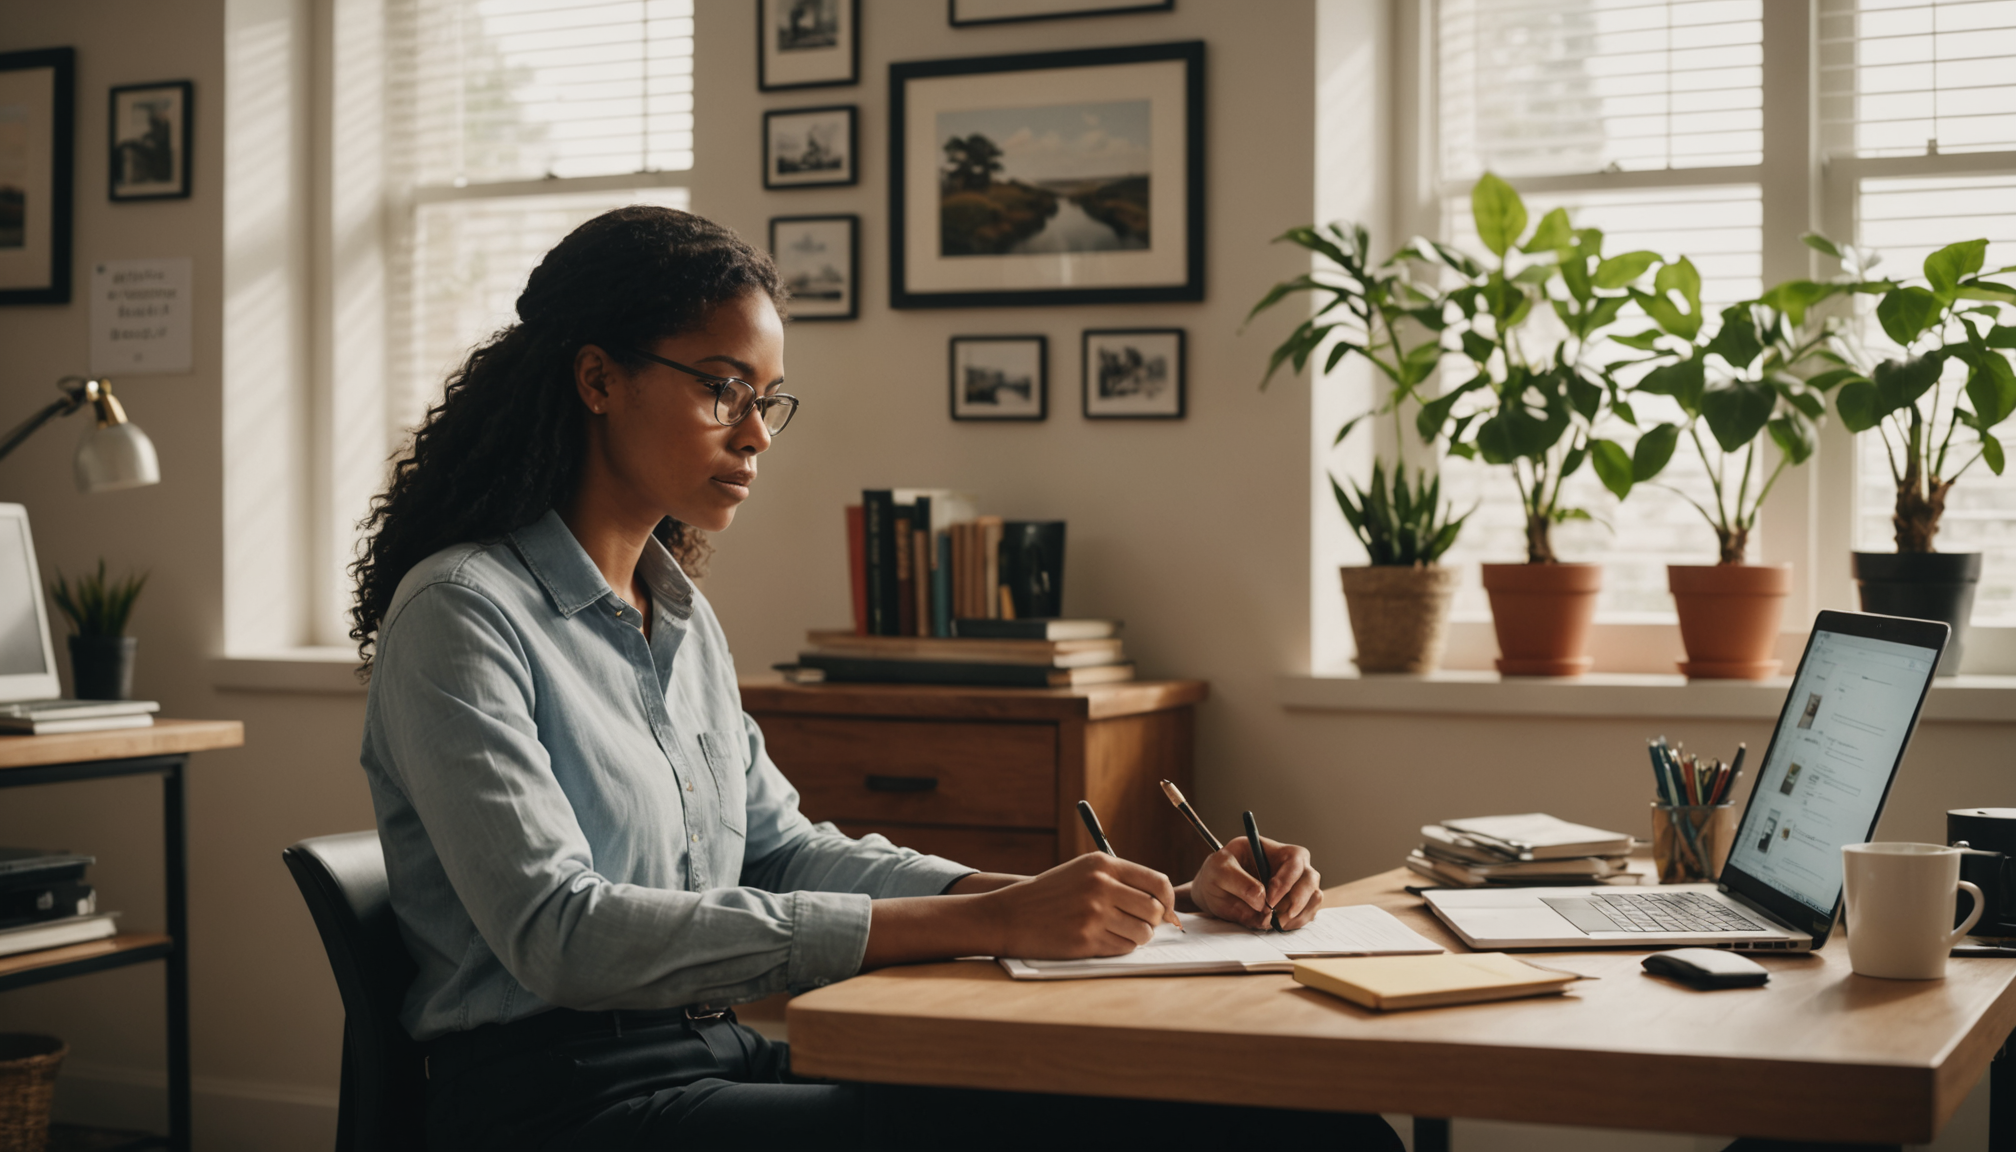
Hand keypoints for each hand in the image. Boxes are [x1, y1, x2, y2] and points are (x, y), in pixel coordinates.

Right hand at [974, 852, 1179, 958]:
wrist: (1010, 915)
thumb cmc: (1052, 894)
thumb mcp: (1084, 871)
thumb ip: (1121, 880)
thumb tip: (1164, 903)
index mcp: (1102, 864)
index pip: (1158, 882)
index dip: (1168, 900)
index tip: (1166, 911)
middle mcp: (1100, 886)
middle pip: (1155, 910)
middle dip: (1154, 921)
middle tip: (1140, 924)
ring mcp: (1093, 914)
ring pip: (1143, 933)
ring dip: (1138, 937)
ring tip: (1120, 932)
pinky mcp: (1085, 940)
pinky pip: (1123, 948)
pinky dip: (1120, 947)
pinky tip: (1103, 939)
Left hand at [1190, 836, 1321, 929]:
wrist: (1214, 891)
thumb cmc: (1217, 873)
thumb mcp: (1219, 871)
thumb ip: (1240, 883)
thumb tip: (1262, 901)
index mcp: (1272, 850)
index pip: (1294, 858)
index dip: (1287, 880)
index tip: (1270, 901)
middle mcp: (1289, 866)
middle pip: (1311, 878)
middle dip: (1298, 900)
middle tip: (1278, 917)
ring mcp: (1294, 886)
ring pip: (1314, 897)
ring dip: (1298, 914)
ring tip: (1275, 923)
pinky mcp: (1294, 904)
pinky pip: (1307, 913)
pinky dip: (1296, 923)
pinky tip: (1278, 925)